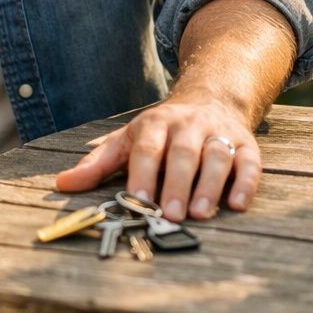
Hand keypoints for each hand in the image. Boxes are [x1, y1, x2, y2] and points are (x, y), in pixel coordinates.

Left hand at [53, 95, 259, 221]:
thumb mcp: (128, 139)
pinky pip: (250, 161)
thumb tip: (62, 184)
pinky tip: (238, 203)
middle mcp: (189, 124)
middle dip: (176, 183)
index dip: (143, 174)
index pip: (147, 147)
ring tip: (201, 213)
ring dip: (210, 184)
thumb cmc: (162, 131)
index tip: (139, 201)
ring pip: (217, 154)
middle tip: (171, 214)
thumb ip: (98, 163)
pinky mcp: (246, 143)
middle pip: (183, 152)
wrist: (210, 97)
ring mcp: (219, 132)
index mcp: (155, 123)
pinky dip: (246, 182)